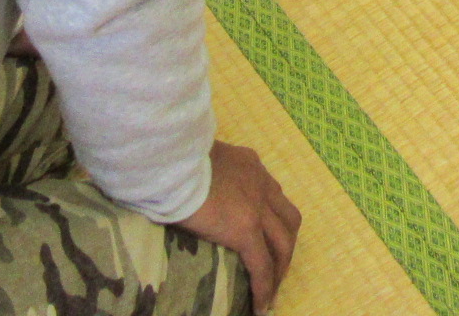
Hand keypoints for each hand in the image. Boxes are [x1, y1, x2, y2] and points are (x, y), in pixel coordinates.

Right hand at [172, 141, 300, 312]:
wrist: (171, 160)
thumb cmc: (172, 158)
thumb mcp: (197, 158)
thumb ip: (205, 173)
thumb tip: (189, 187)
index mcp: (248, 164)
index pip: (271, 194)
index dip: (272, 219)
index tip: (265, 237)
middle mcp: (260, 182)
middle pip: (287, 220)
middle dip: (284, 245)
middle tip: (275, 267)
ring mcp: (257, 206)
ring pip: (283, 242)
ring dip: (281, 266)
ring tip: (271, 289)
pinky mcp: (245, 229)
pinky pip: (262, 265)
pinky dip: (265, 286)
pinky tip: (261, 305)